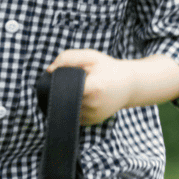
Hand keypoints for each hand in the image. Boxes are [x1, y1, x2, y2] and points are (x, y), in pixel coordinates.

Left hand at [46, 49, 178, 123]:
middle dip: (58, 93)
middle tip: (61, 85)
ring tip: (72, 91)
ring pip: (67, 110)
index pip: (66, 90)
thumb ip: (67, 58)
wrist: (129, 85)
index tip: (55, 80)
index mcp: (94, 88)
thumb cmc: (107, 69)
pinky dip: (70, 109)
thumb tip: (48, 71)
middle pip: (64, 100)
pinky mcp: (92, 122)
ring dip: (64, 102)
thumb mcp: (90, 57)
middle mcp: (93, 105)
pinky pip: (72, 116)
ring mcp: (93, 116)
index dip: (57, 85)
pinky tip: (76, 100)